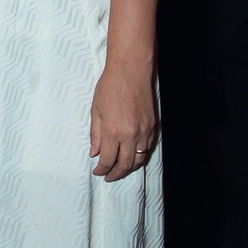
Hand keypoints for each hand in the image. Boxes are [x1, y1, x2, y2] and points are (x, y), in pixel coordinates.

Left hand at [89, 59, 157, 181]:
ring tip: (120, 170)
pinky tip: (132, 157)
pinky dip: (139, 156)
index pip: (107, 160)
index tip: (97, 172)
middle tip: (108, 176)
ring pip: (138, 159)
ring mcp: (144, 131)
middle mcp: (130, 135)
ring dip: (128, 168)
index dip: (101, 170)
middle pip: (124, 165)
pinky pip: (147, 148)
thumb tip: (94, 153)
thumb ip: (95, 134)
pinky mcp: (153, 126)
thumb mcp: (96, 111)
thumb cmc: (110, 87)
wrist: (131, 71)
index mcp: (112, 132)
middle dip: (115, 174)